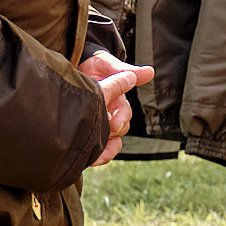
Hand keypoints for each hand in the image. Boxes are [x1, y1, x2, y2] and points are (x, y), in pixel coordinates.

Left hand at [78, 48, 153, 164]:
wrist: (75, 66)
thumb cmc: (94, 64)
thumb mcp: (107, 64)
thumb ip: (125, 70)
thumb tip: (150, 71)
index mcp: (117, 100)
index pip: (125, 114)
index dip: (121, 120)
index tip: (114, 125)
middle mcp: (111, 114)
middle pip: (118, 131)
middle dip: (112, 137)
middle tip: (101, 140)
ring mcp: (99, 123)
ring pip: (109, 143)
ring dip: (105, 152)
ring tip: (95, 159)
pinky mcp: (87, 130)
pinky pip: (94, 148)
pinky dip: (93, 155)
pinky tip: (88, 160)